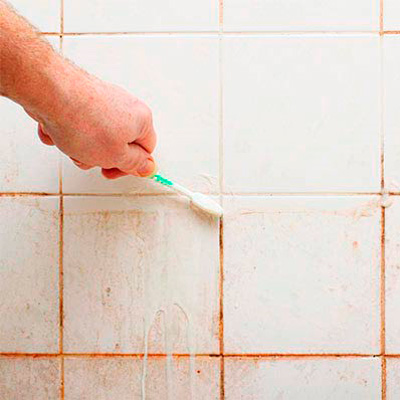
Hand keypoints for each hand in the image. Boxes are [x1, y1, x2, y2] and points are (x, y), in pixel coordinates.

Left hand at [27, 69, 156, 178]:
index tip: (112, 170)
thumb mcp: (116, 156)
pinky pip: (79, 124)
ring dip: (81, 147)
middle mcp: (126, 107)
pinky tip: (58, 131)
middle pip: (118, 144)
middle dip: (100, 157)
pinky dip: (68, 131)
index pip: (145, 151)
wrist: (51, 93)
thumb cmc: (84, 122)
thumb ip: (135, 164)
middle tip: (90, 159)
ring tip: (70, 143)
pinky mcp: (83, 98)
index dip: (129, 165)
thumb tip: (147, 167)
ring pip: (96, 137)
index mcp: (141, 120)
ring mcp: (104, 101)